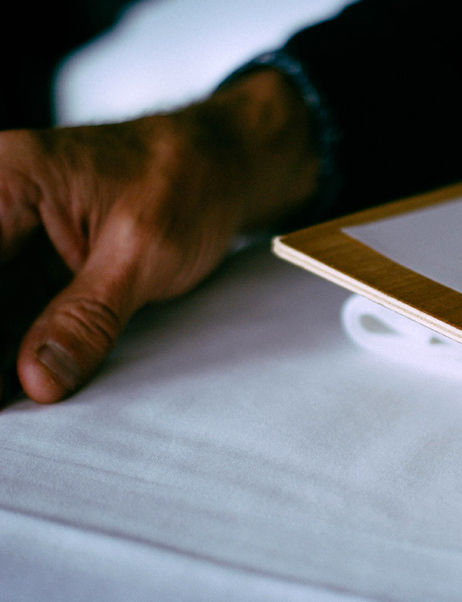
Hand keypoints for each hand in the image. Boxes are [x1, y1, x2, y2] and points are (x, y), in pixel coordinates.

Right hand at [0, 69, 318, 402]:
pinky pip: (16, 304)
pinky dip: (23, 341)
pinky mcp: (39, 256)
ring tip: (16, 400)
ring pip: (0, 305)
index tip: (1, 383)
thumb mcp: (142, 255)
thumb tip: (38, 378)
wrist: (223, 166)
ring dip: (6, 349)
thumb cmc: (189, 183)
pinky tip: (29, 381)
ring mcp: (17, 231)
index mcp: (9, 181)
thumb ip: (87, 317)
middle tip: (10, 395)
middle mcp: (1, 201)